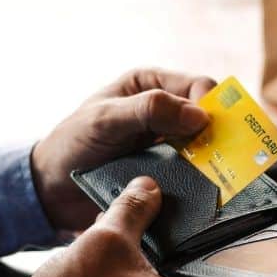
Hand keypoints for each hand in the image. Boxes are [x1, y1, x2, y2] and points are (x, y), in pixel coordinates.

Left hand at [31, 68, 215, 230]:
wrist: (52, 191)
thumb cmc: (72, 143)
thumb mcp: (106, 119)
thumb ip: (148, 110)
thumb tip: (200, 115)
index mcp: (152, 85)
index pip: (199, 86)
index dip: (211, 105)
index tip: (210, 130)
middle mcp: (167, 112)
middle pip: (211, 118)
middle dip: (219, 135)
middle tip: (224, 156)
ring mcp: (171, 145)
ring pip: (208, 148)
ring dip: (213, 162)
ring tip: (215, 177)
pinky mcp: (171, 174)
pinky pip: (197, 175)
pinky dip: (203, 182)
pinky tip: (204, 191)